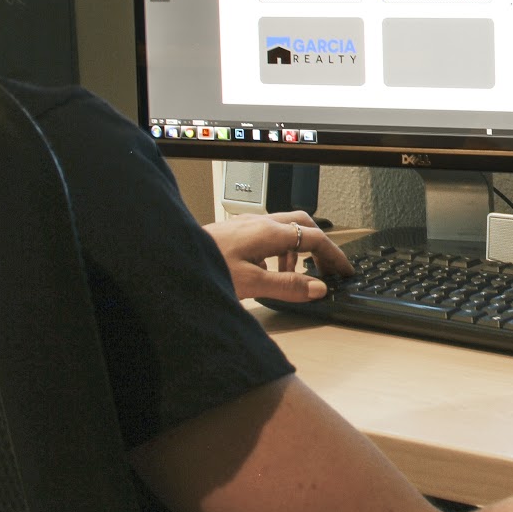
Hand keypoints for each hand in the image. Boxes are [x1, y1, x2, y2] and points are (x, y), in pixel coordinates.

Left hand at [204, 211, 352, 302]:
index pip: (314, 238)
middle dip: (319, 244)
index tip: (344, 270)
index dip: (333, 255)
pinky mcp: (234, 233)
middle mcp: (259, 223)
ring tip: (293, 276)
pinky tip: (266, 271)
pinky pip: (266, 236)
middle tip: (327, 267)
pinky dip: (277, 252)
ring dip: (296, 250)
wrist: (168, 260)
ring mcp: (245, 226)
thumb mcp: (250, 283)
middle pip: (302, 224)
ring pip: (284, 229)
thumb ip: (286, 286)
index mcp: (268, 233)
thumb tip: (317, 288)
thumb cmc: (204, 268)